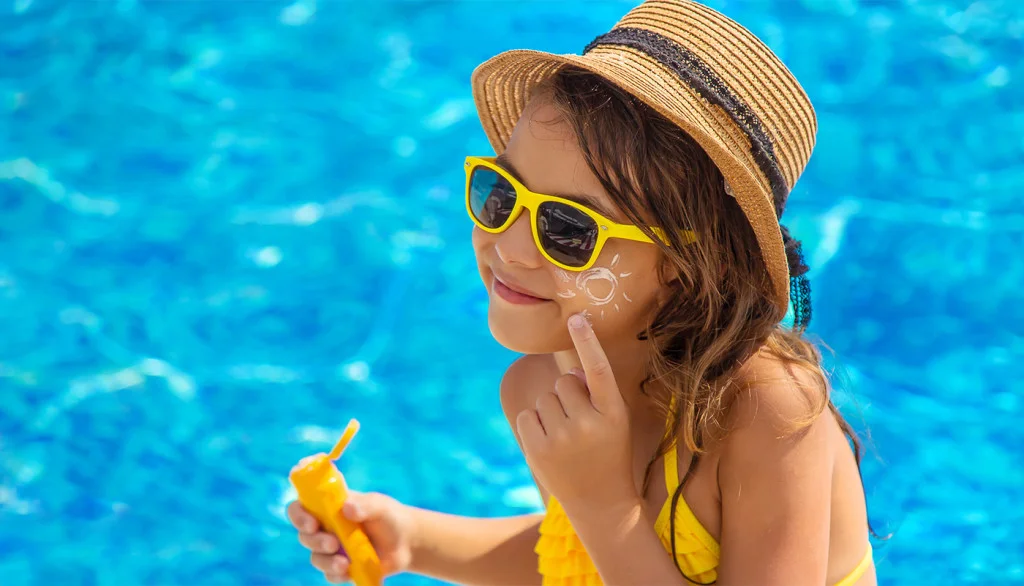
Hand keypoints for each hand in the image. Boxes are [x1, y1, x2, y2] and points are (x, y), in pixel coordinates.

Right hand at [287, 491, 415, 583]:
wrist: (407, 542)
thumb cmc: (389, 517)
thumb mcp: (380, 506)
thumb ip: (365, 505)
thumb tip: (347, 508)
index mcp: (329, 507)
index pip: (301, 507)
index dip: (299, 515)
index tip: (312, 523)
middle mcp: (326, 528)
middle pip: (304, 535)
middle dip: (315, 541)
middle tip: (333, 543)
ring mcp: (332, 549)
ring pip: (315, 557)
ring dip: (326, 561)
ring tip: (345, 563)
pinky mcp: (341, 567)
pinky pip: (329, 574)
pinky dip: (336, 575)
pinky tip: (348, 573)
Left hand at [516, 313, 637, 513]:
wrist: (602, 504)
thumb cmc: (609, 454)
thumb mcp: (614, 422)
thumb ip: (595, 394)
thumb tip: (571, 372)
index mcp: (614, 412)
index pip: (598, 370)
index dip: (587, 343)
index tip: (577, 319)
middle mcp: (589, 422)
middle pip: (564, 382)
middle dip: (569, 396)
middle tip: (581, 425)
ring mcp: (563, 437)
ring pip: (545, 398)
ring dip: (552, 411)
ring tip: (567, 438)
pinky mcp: (540, 449)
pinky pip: (528, 415)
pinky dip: (535, 424)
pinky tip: (550, 443)